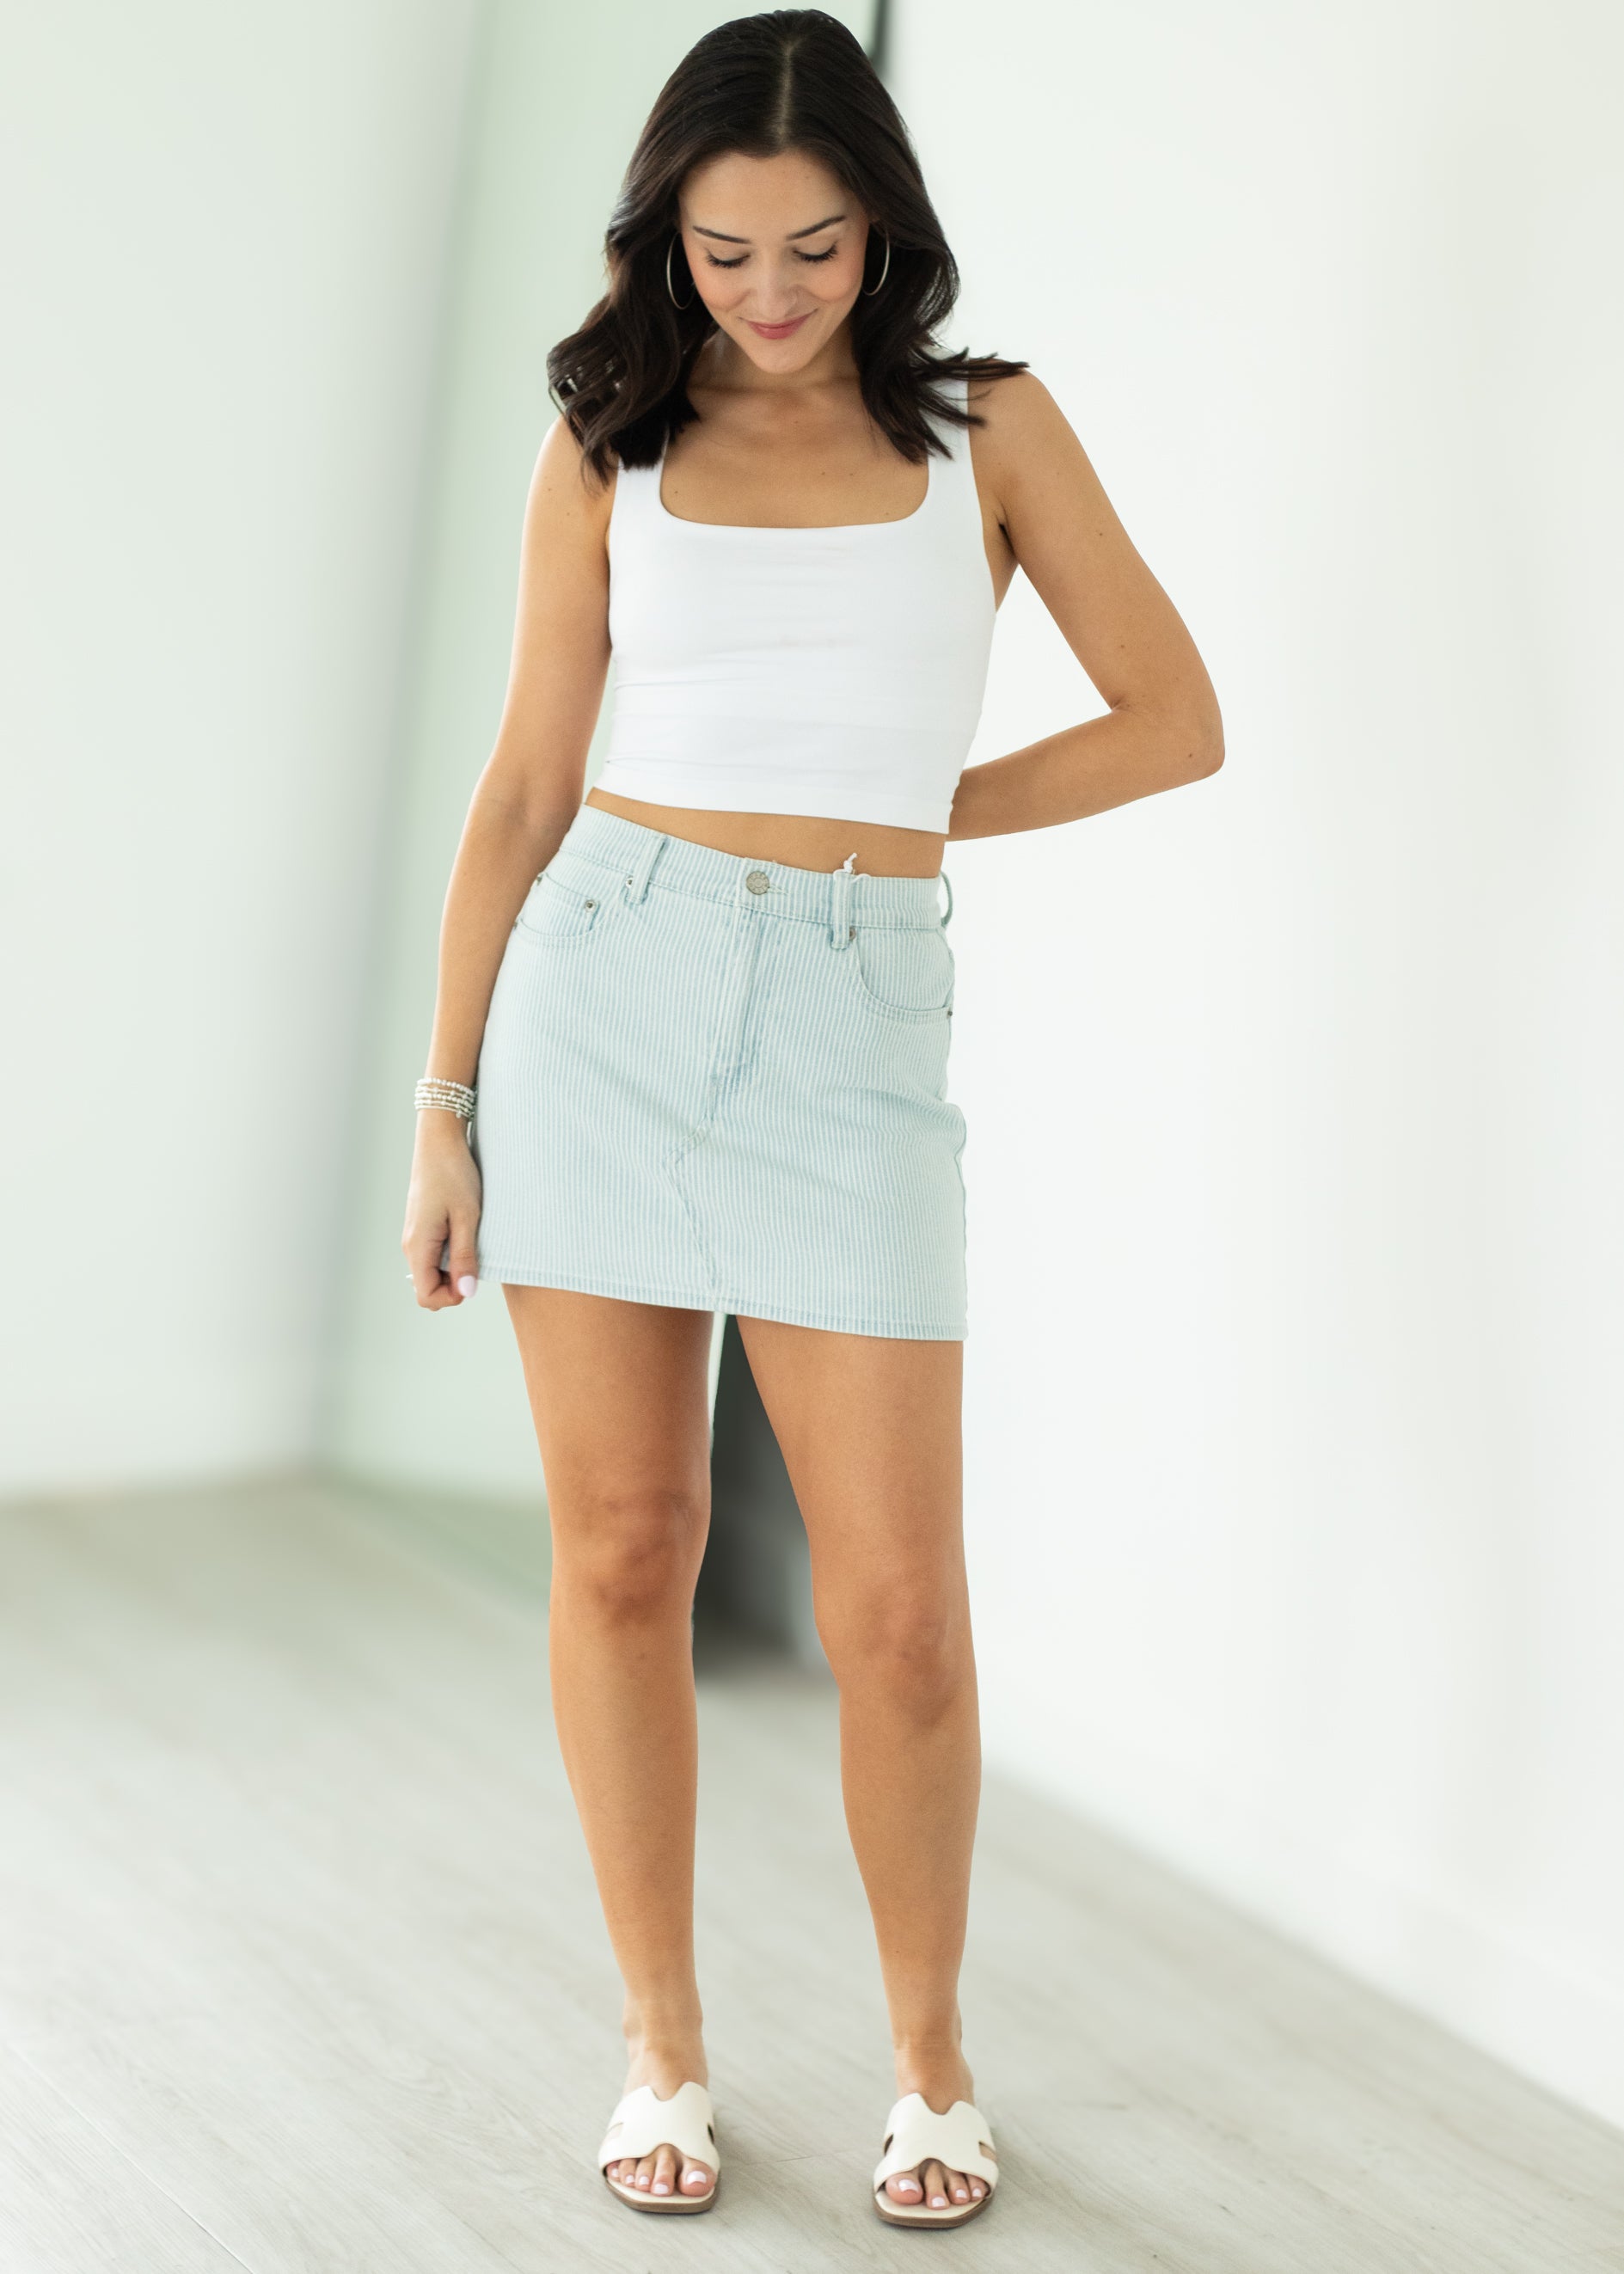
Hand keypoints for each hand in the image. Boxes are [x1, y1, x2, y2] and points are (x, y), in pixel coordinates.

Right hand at [402, 1114, 482, 1308]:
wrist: (439, 1141)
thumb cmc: (454, 1174)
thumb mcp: (467, 1217)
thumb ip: (465, 1256)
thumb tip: (465, 1292)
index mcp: (418, 1246)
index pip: (426, 1296)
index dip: (452, 1297)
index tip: (473, 1277)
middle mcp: (411, 1245)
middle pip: (427, 1287)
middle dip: (453, 1285)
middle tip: (477, 1259)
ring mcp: (414, 1236)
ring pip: (431, 1271)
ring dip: (453, 1268)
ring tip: (473, 1242)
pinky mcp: (421, 1227)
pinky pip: (433, 1255)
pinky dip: (450, 1254)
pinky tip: (465, 1234)